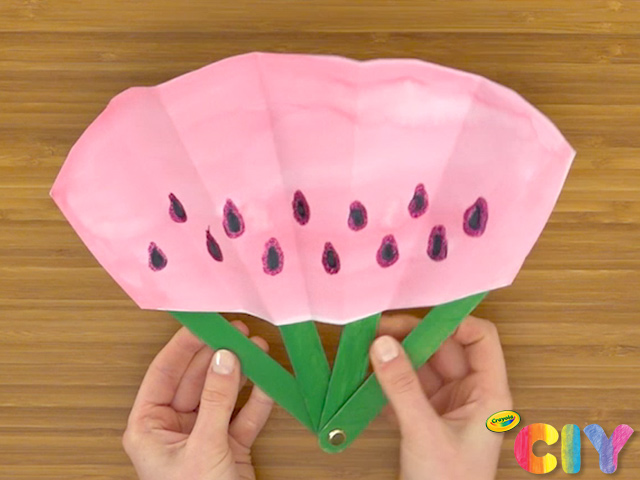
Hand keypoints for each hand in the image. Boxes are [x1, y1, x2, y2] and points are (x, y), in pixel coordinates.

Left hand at [122, 321, 273, 479]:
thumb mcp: (204, 448)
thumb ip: (216, 400)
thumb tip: (224, 358)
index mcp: (149, 426)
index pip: (165, 373)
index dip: (185, 346)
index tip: (204, 323)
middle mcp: (174, 427)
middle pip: (197, 379)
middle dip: (219, 355)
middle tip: (238, 332)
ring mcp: (203, 435)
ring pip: (222, 393)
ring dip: (241, 373)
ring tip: (258, 349)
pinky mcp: (228, 445)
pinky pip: (243, 414)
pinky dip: (257, 399)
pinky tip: (268, 381)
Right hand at [371, 315, 511, 479]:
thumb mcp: (425, 433)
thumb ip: (402, 387)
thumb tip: (382, 344)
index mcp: (488, 393)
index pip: (480, 338)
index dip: (453, 321)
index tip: (418, 314)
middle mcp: (469, 393)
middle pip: (443, 348)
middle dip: (411, 336)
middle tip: (377, 330)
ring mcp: (445, 405)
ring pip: (420, 366)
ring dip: (394, 358)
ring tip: (364, 349)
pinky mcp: (424, 417)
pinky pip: (405, 387)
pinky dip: (386, 381)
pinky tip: (365, 378)